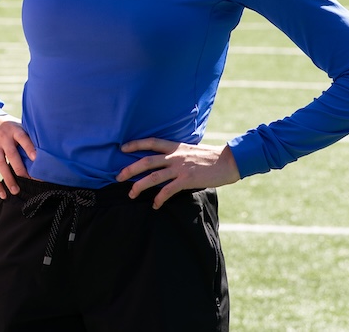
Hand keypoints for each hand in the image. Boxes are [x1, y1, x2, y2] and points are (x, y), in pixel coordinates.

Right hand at [0, 115, 35, 198]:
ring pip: (1, 165)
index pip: (22, 138)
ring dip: (8, 179)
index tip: (36, 158)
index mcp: (13, 130)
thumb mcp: (16, 124)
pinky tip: (3, 194)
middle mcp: (3, 139)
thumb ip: (27, 135)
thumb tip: (47, 148)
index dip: (29, 148)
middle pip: (12, 155)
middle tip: (29, 180)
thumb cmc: (6, 126)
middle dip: (20, 169)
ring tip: (16, 191)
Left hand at [115, 138, 239, 208]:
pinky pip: (169, 190)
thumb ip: (178, 154)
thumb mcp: (191, 150)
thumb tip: (167, 160)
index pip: (151, 142)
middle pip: (146, 161)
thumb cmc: (211, 157)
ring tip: (131, 194)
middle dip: (130, 169)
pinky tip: (155, 205)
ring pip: (154, 176)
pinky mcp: (187, 179)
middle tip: (118, 176)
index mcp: (175, 146)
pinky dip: (160, 198)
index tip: (122, 148)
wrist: (229, 161)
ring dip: (140, 186)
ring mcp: (180, 167)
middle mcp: (175, 155)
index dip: (135, 144)